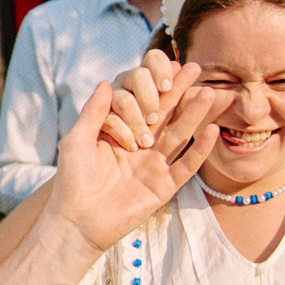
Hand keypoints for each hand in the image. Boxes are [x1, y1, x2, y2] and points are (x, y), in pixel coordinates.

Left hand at [43, 57, 222, 250]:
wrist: (76, 220)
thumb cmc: (72, 181)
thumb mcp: (78, 140)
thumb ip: (94, 112)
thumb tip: (106, 82)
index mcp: (123, 135)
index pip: (143, 105)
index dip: (156, 86)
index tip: (169, 64)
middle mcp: (142, 149)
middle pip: (166, 115)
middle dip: (181, 92)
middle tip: (197, 68)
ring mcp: (155, 167)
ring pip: (179, 136)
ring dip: (195, 115)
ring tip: (210, 93)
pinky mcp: (163, 187)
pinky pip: (185, 166)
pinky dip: (200, 150)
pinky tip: (213, 132)